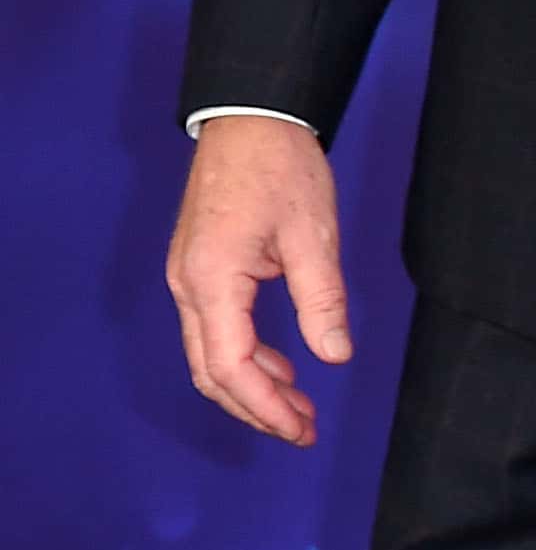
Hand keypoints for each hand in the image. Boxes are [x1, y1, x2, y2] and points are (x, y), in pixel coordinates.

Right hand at [169, 117, 351, 445]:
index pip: (231, 366)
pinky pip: (215, 329)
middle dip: (257, 408)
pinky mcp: (199, 269)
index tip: (301, 429)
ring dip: (252, 386)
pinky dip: (246, 356)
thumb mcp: (313, 235)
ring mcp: (188, 279)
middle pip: (212, 371)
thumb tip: (334, 357)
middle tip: (303, 430)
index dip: (266, 406)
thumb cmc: (281, 168)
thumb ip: (322, 300)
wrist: (250, 119)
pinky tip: (283, 366)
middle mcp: (187, 287)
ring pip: (211, 354)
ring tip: (299, 408)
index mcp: (211, 281)